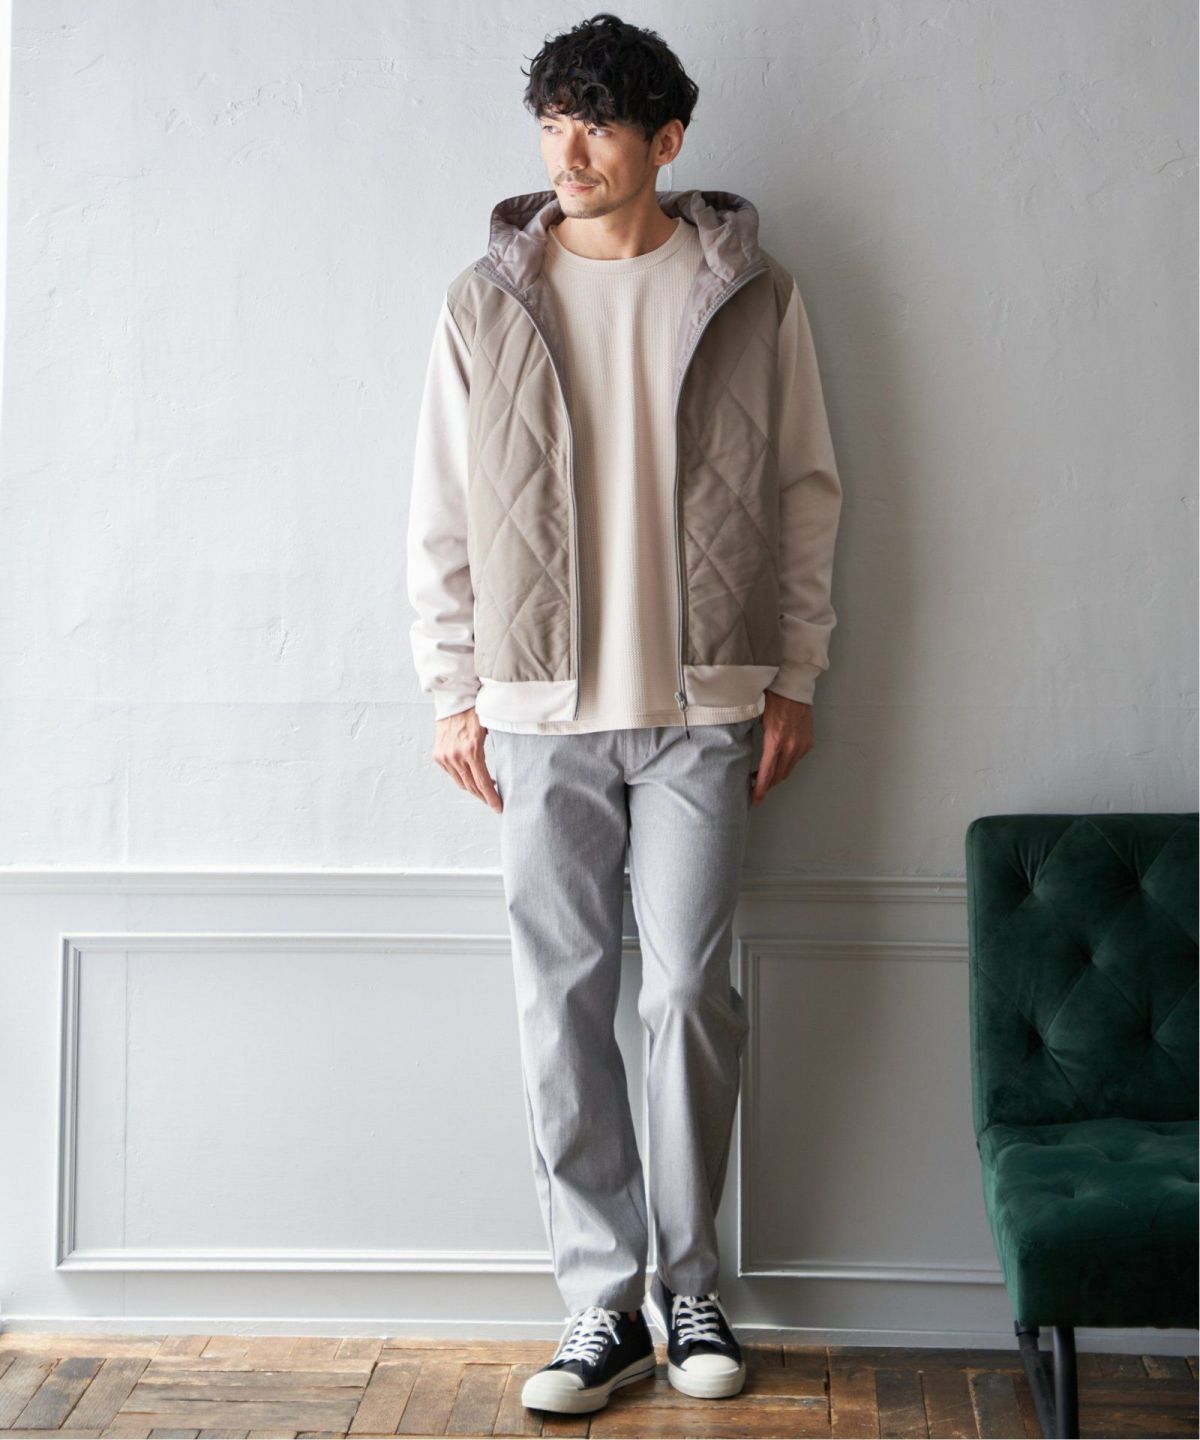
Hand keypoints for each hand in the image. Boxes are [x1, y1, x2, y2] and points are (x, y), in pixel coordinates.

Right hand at [433, 707, 501, 811]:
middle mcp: (455, 756)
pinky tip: (473, 777)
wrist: (454, 700)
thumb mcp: (491, 728)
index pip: (483, 782)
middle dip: (484, 797)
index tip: (498, 807)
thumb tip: (512, 766)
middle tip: (495, 802)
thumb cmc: (476, 712)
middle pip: (472, 787)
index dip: (491, 798)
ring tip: (486, 790)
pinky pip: (452, 774)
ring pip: (461, 783)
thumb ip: (499, 747)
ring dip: (474, 789)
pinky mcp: (438, 756)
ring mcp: (445, 757)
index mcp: (471, 750)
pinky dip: (463, 778)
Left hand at [751, 691, 814, 806]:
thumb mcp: (754, 716)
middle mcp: (791, 746)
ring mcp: (801, 745)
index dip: (760, 790)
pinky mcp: (808, 741)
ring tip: (763, 776)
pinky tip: (777, 761)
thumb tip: (737, 751)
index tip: (754, 800)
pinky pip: (796, 759)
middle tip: (754, 788)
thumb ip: (749, 736)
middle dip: (767, 785)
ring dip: (776, 775)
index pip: (767, 773)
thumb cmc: (771, 697)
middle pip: (779, 776)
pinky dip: (786, 763)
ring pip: (788, 769)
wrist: (793, 685)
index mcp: (775, 740)